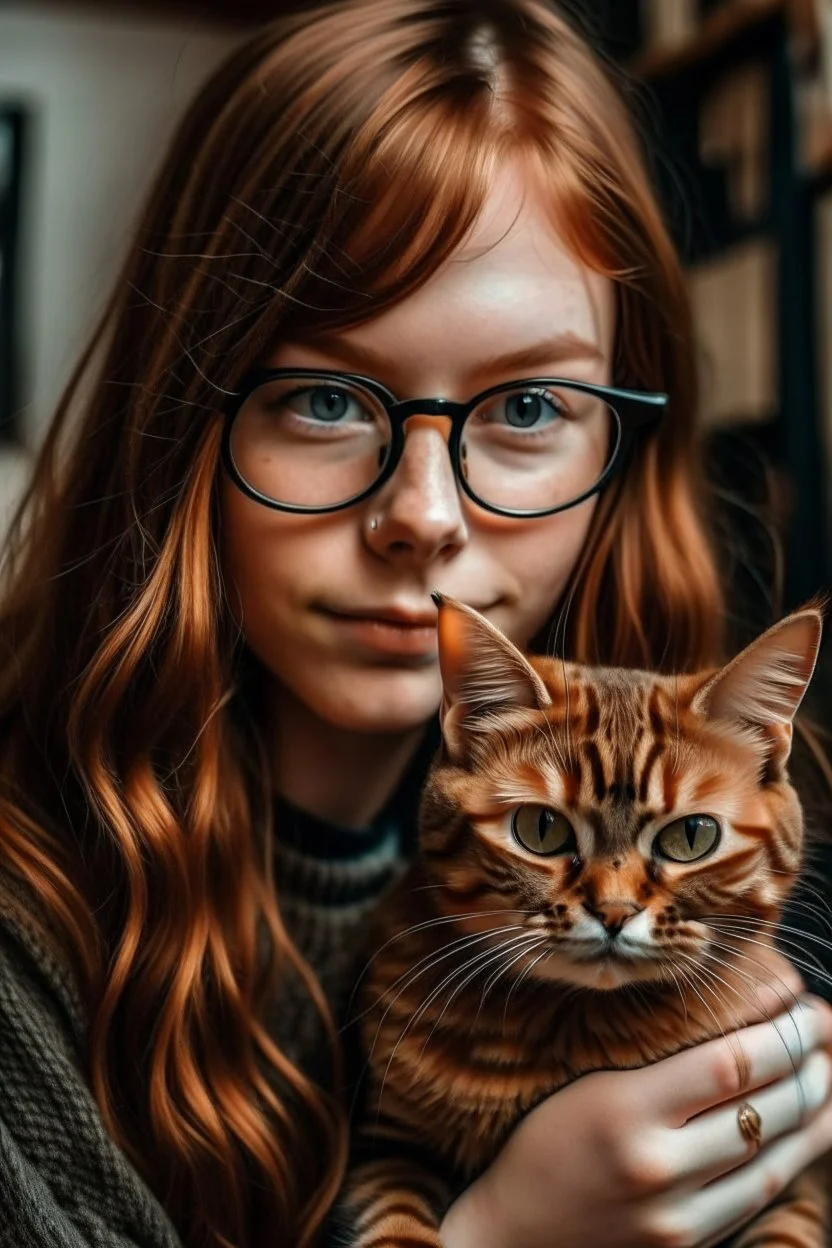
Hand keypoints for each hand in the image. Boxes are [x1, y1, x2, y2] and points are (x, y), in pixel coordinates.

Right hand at [441, 973, 831, 1247]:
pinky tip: (804, 1131)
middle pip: (762, 1109)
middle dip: (808, 1065)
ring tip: (828, 1075)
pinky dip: (790, 1159)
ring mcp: (675, 1216)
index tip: (803, 1006)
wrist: (513, 1232)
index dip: (780, 1034)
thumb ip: (662, 1057)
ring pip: (772, 1159)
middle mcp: (655, 1166)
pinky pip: (755, 1197)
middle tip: (822, 1029)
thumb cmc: (544, 1140)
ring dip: (813, 1113)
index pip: (729, 1064)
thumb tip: (740, 1019)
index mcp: (624, 1109)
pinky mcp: (685, 1246)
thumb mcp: (590, 1080)